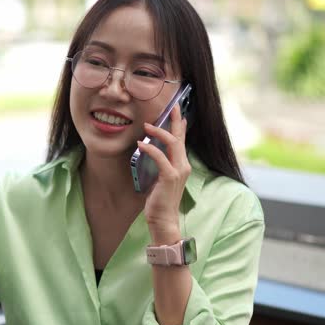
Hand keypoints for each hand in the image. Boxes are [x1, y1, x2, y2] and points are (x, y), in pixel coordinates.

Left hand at [136, 104, 189, 242]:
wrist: (163, 219)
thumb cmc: (159, 200)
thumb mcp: (160, 178)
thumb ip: (160, 165)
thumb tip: (151, 151)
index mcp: (181, 165)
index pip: (182, 141)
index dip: (180, 126)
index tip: (178, 113)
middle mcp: (183, 165)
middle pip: (180, 137)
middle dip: (175, 120)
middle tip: (172, 105)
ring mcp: (178, 171)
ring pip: (172, 144)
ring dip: (159, 132)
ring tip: (146, 125)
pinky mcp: (170, 177)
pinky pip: (160, 157)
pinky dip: (150, 149)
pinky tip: (140, 144)